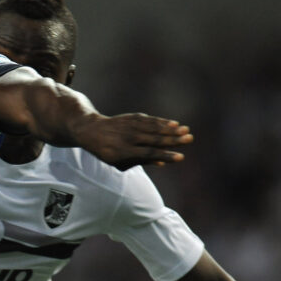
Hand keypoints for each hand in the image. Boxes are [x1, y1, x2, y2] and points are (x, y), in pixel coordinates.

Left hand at [75, 113, 192, 169]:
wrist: (90, 130)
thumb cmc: (107, 151)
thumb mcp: (118, 162)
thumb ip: (139, 161)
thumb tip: (161, 162)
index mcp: (123, 152)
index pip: (148, 154)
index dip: (165, 155)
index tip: (181, 157)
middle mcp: (128, 138)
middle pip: (154, 139)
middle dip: (173, 139)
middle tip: (189, 139)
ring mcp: (130, 126)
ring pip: (153, 127)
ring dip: (171, 129)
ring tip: (186, 130)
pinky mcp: (132, 117)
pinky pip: (149, 120)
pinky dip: (161, 121)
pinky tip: (174, 123)